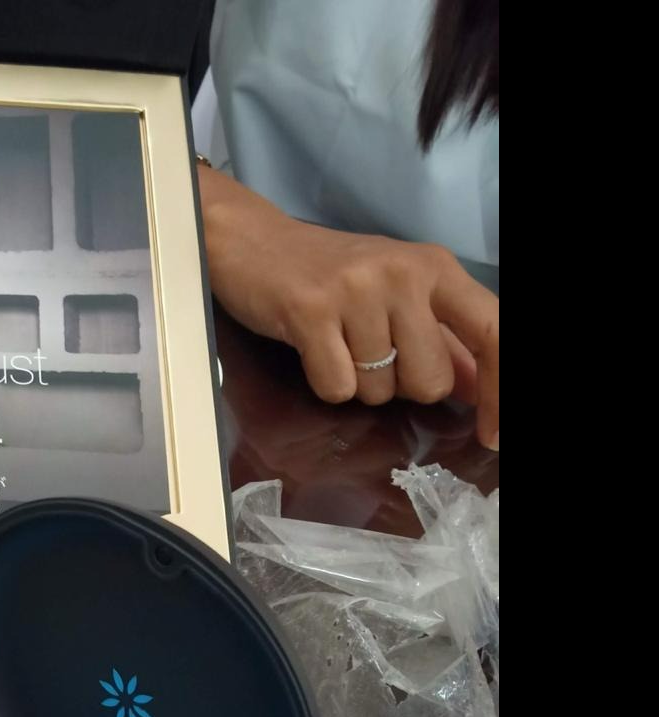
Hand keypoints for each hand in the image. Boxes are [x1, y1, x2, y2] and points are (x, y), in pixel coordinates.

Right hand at [198, 166, 497, 449]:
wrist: (254, 242)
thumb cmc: (328, 275)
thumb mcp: (395, 295)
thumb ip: (441, 340)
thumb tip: (479, 387)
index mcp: (435, 268)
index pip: (493, 332)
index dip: (501, 390)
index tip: (496, 434)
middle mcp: (403, 273)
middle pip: (429, 380)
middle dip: (400, 387)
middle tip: (369, 353)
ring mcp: (357, 291)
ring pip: (379, 389)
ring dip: (357, 384)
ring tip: (336, 344)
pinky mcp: (310, 311)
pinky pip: (337, 387)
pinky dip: (326, 383)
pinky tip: (314, 349)